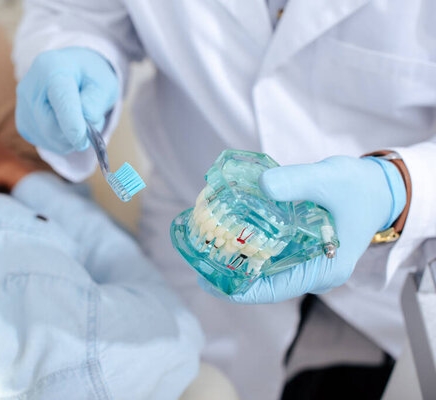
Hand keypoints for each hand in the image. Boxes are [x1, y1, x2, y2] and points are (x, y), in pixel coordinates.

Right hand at [15, 47, 118, 153]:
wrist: (71, 71)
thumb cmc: (89, 77)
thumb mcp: (103, 83)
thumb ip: (96, 102)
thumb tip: (84, 123)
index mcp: (53, 68)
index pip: (61, 101)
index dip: (72, 125)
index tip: (83, 141)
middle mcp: (31, 85)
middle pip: (51, 125)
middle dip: (74, 135)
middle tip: (90, 127)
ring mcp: (23, 103)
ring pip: (47, 137)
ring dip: (69, 139)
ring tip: (78, 121)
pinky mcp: (22, 121)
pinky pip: (43, 141)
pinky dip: (59, 141)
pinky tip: (65, 125)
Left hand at [201, 156, 404, 303]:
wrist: (379, 187)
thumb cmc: (359, 187)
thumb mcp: (331, 178)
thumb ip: (297, 181)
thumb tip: (261, 185)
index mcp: (323, 269)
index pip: (273, 290)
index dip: (238, 290)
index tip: (209, 281)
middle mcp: (312, 271)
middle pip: (263, 281)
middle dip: (231, 272)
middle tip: (198, 257)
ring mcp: (306, 261)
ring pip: (264, 268)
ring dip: (237, 258)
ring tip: (205, 245)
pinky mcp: (301, 248)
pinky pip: (270, 253)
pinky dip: (249, 244)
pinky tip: (228, 231)